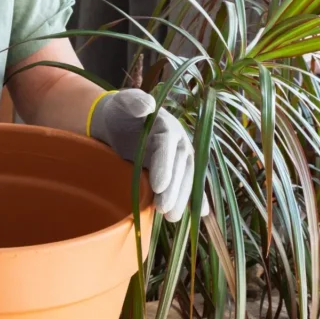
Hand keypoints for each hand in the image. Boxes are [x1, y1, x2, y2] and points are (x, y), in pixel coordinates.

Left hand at [89, 89, 208, 221]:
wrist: (117, 122)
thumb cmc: (119, 111)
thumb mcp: (122, 102)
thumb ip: (133, 101)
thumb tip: (147, 105)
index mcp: (167, 125)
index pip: (167, 146)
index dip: (165, 165)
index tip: (158, 185)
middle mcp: (177, 142)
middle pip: (179, 166)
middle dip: (174, 189)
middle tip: (164, 209)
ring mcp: (177, 158)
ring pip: (184, 179)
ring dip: (180, 199)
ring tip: (172, 217)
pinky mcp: (173, 169)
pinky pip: (186, 184)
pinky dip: (195, 199)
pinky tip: (202, 214)